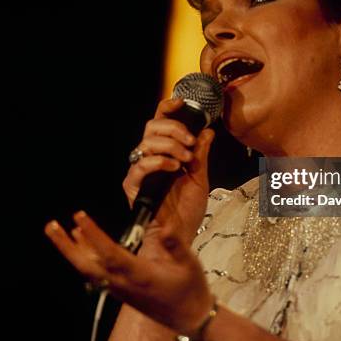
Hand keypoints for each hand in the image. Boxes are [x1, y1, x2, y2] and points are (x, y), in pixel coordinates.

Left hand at [44, 211, 213, 336]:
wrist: (190, 318)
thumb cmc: (191, 289)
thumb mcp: (190, 264)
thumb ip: (176, 246)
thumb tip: (167, 229)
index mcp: (139, 275)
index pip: (110, 253)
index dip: (93, 235)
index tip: (79, 216)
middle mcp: (123, 284)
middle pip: (87, 266)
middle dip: (66, 247)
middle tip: (50, 227)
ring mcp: (119, 289)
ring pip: (88, 270)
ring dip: (71, 251)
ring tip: (57, 230)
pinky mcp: (120, 291)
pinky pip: (95, 274)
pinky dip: (84, 257)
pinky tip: (81, 244)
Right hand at [123, 98, 214, 244]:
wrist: (179, 238)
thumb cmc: (186, 212)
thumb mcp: (200, 178)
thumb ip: (201, 154)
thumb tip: (208, 131)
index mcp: (165, 153)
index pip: (160, 121)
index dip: (168, 107)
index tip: (181, 103)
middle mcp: (149, 157)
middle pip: (152, 125)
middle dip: (174, 129)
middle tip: (190, 143)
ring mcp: (140, 170)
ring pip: (148, 141)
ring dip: (171, 145)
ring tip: (186, 159)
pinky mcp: (133, 185)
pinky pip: (141, 164)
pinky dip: (160, 161)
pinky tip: (175, 169)